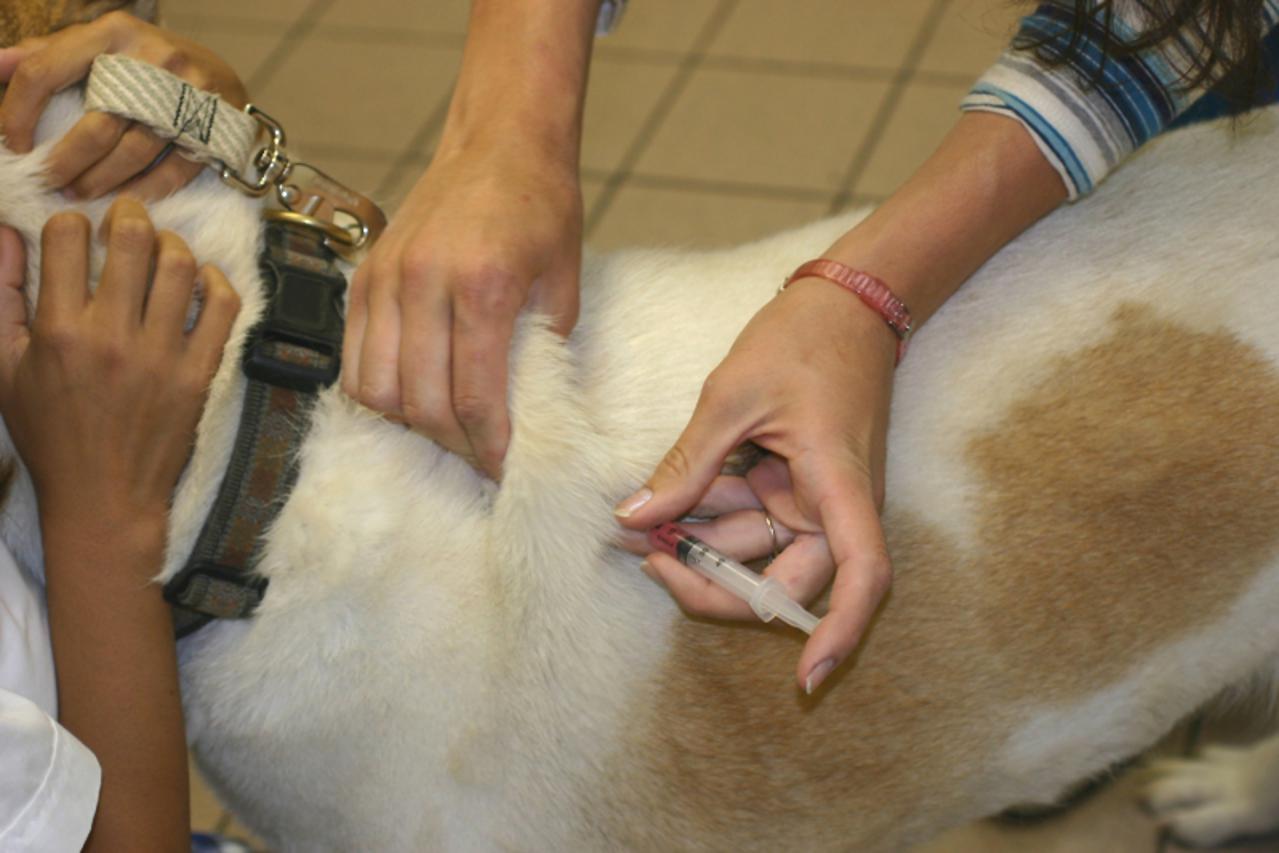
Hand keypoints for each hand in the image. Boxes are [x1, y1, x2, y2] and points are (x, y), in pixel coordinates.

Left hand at [0, 11, 246, 199]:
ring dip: (99, 181)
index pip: (45, 71)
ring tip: (79, 192)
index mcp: (112, 33)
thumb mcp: (97, 43)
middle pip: (95, 124)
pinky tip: (122, 200)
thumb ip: (46, 53)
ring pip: (133, 153)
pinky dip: (144, 191)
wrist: (223, 76)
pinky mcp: (212, 129)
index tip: (12, 144)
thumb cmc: (145, 63)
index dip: (18, 113)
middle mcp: (152, 59)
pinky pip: (172, 171)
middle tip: (47, 180)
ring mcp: (188, 97)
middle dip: (64, 162)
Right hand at [0, 198, 239, 540]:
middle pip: (132, 240)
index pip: (67, 238)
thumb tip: (6, 231)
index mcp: (58, 332)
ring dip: (172, 243)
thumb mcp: (4, 367)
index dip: (71, 222)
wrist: (103, 496)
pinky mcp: (199, 374)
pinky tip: (202, 279)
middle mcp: (112, 338)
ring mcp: (161, 355)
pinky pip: (223, 309)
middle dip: (129, 215)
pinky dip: (217, 281)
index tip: (78, 233)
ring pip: (180, 267)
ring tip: (163, 248)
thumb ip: (2, 295)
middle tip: (128, 219)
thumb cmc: (50, 433)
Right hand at [342, 143, 581, 478]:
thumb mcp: (564, 283)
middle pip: (420, 402)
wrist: (499, 142)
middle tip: (479, 455)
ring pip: (375, 388)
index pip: (473, 396)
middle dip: (453, 444)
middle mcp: (425, 281)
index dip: (488, 446)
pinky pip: (353, 358)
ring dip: (410, 423)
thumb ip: (543, 351)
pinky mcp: (364, 275)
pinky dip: (377, 390)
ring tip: (446, 428)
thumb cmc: (540, 207)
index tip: (503, 468)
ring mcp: (385, 277)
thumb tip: (527, 415)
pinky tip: (411, 396)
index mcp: (483, 285)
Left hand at [614, 279, 897, 693]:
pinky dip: (707, 514)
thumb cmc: (802, 338)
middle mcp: (834, 506)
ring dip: (696, 543)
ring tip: (630, 525)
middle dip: (713, 580)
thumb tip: (634, 518)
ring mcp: (814, 498)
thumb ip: (687, 464)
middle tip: (646, 559)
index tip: (806, 680)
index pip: (862, 576)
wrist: (844, 299)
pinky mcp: (794, 485)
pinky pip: (749, 518)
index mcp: (839, 486)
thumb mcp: (733, 397)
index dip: (840, 633)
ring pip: (754, 549)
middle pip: (785, 581)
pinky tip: (657, 506)